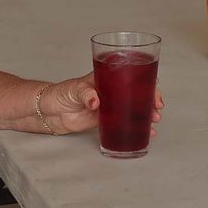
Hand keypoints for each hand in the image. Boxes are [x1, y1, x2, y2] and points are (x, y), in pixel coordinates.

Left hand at [36, 76, 164, 134]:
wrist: (50, 111)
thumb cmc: (61, 93)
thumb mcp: (74, 90)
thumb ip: (86, 94)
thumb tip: (96, 101)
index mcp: (107, 78)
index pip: (132, 75)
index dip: (146, 82)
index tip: (153, 91)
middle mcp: (111, 90)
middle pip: (137, 92)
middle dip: (151, 98)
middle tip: (157, 108)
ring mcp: (109, 105)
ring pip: (133, 107)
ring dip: (146, 113)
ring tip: (154, 121)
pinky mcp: (104, 119)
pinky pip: (124, 122)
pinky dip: (136, 126)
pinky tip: (146, 132)